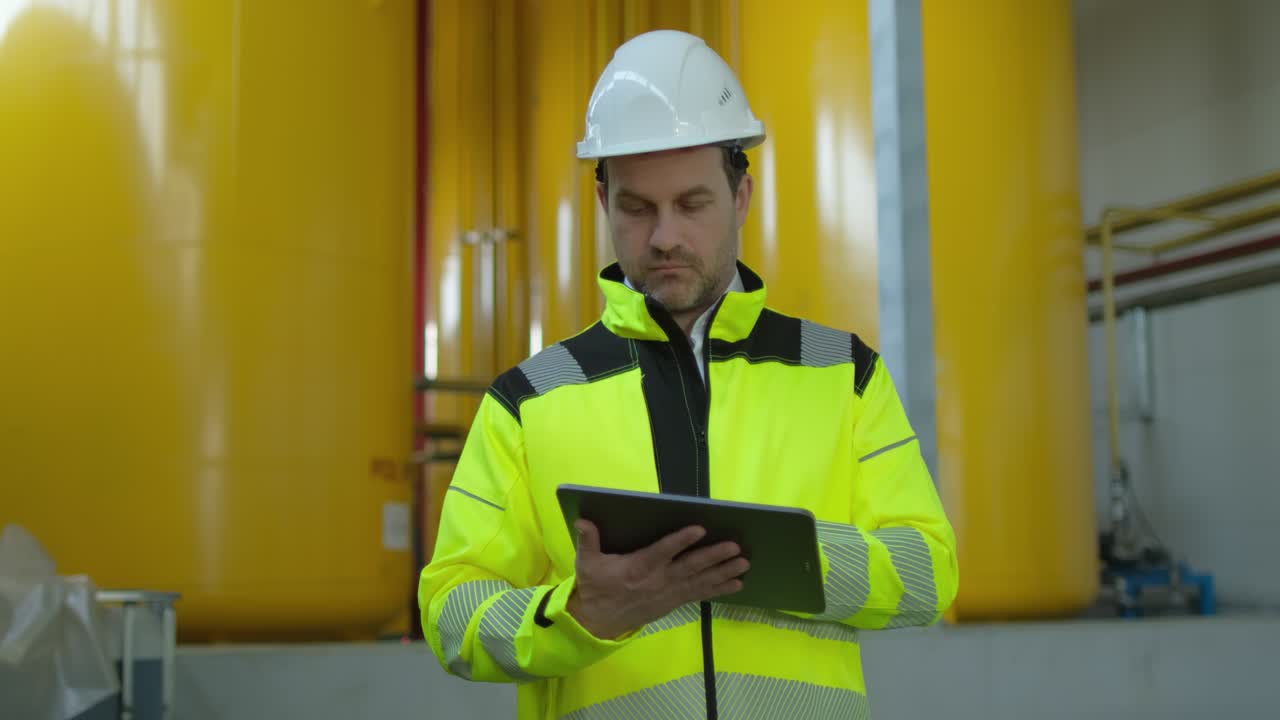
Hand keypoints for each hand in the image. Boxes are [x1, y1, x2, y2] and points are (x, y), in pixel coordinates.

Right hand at [566, 520, 748, 639]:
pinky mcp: (673, 602)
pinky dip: (719, 589)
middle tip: (735, 548)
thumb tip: (583, 519)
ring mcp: (668, 593)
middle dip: (714, 557)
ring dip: (723, 572)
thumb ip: (588, 540)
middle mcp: (658, 581)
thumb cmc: (595, 587)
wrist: (598, 621)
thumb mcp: (587, 564)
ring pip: (700, 581)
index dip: (681, 541)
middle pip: (690, 567)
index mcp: (638, 567)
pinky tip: (737, 583)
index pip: (663, 551)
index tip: (699, 529)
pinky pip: (699, 595)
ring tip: (744, 564)